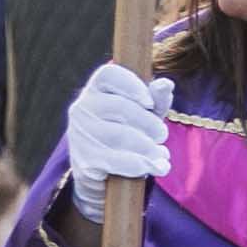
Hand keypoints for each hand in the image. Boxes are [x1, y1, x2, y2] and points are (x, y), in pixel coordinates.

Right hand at [65, 65, 175, 222]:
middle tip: (162, 134)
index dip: (132, 85)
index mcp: (97, 88)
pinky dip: (139, 165)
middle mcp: (83, 108)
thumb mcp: (146, 113)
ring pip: (118, 135)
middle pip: (120, 107)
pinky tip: (154, 166)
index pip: (109, 74)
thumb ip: (157, 98)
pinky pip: (115, 160)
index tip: (150, 103)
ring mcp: (79, 135)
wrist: (104, 172)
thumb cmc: (129, 131)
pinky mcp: (83, 161)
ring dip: (147, 146)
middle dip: (149, 123)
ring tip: (161, 154)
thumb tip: (166, 84)